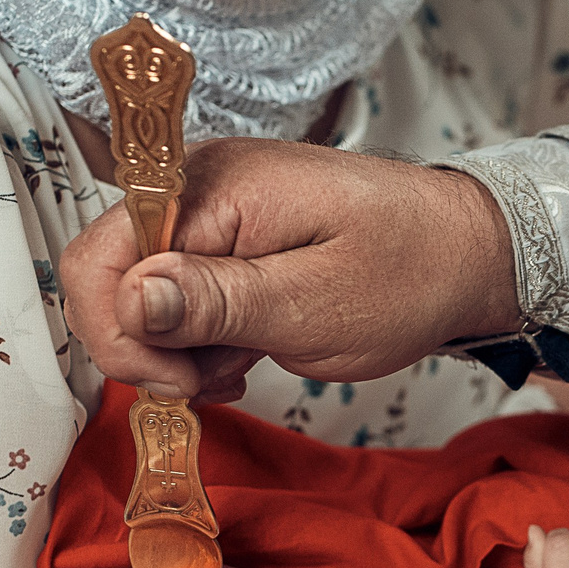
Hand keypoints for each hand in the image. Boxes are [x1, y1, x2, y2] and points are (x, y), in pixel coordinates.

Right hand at [62, 138, 521, 400]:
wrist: (470, 253)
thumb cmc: (409, 274)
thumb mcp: (310, 304)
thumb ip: (213, 302)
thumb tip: (129, 299)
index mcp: (210, 188)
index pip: (99, 258)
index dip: (121, 334)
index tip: (180, 382)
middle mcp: (197, 186)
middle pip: (109, 275)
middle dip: (148, 346)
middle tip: (214, 381)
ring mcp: (211, 209)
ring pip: (141, 294)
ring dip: (179, 348)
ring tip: (246, 361)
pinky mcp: (228, 236)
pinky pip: (179, 293)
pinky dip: (201, 336)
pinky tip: (245, 351)